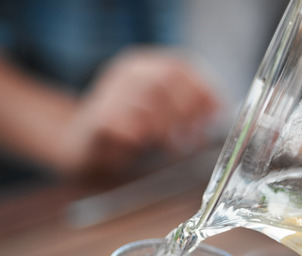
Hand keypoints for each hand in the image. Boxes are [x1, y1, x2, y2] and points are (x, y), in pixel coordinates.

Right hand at [56, 48, 220, 175]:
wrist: (81, 145)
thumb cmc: (129, 130)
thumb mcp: (161, 113)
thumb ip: (188, 107)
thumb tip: (219, 109)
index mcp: (145, 65)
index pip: (181, 66)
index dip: (202, 90)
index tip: (214, 114)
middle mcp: (126, 72)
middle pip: (167, 80)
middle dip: (186, 110)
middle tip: (192, 136)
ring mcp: (107, 92)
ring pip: (147, 101)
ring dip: (165, 126)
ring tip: (171, 145)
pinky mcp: (95, 119)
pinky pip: (122, 123)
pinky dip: (137, 135)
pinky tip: (141, 143)